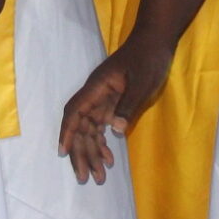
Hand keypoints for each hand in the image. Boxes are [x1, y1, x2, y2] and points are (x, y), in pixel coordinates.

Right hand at [59, 37, 175, 183]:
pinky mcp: (113, 102)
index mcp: (97, 87)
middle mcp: (95, 95)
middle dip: (80, 152)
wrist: (156, 41)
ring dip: (92, 152)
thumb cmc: (148, 58)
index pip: (75, 112)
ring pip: (90, 130)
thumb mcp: (142, 82)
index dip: (67, 133)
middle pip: (80, 126)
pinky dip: (103, 143)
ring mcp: (103, 99)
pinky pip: (102, 126)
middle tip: (85, 177)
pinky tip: (109, 158)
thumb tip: (114, 131)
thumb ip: (128, 105)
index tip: (63, 152)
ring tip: (98, 176)